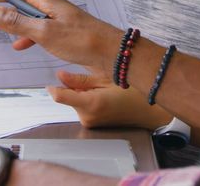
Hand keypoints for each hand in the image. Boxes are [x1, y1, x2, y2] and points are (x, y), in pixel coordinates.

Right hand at [0, 0, 121, 72]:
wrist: (112, 53)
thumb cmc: (82, 41)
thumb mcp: (45, 33)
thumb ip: (17, 23)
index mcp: (45, 0)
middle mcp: (49, 5)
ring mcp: (55, 18)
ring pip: (24, 12)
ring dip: (6, 14)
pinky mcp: (61, 31)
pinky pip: (35, 28)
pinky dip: (22, 33)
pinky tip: (18, 45)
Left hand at [49, 71, 172, 129]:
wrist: (148, 112)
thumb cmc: (133, 94)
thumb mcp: (107, 79)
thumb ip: (81, 79)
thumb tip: (60, 75)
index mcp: (91, 103)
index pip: (60, 96)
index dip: (53, 87)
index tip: (51, 80)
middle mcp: (87, 116)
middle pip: (68, 97)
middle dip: (75, 87)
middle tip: (94, 80)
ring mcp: (89, 123)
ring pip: (75, 101)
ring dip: (82, 93)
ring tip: (102, 89)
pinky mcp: (92, 125)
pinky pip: (82, 108)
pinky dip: (87, 100)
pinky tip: (103, 97)